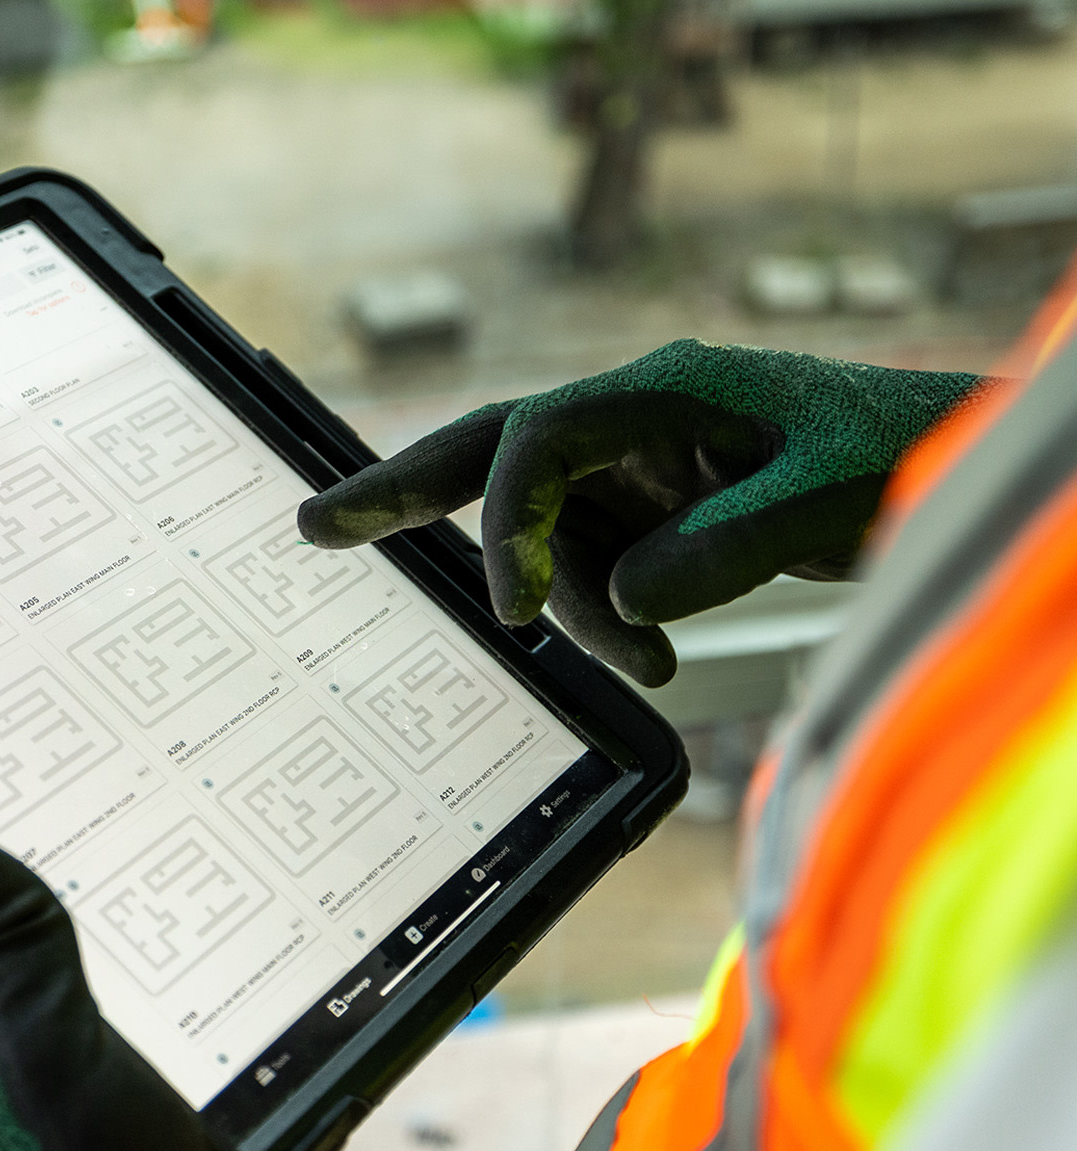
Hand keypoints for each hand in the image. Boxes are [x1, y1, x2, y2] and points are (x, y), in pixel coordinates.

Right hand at [297, 340, 985, 685]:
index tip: (516, 615)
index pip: (536, 441)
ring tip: (648, 666)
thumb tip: (625, 601)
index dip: (506, 524)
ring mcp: (632, 467)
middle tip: (315, 523)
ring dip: (576, 611)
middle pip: (488, 450)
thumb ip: (718, 548)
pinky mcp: (648, 510)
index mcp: (661, 390)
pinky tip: (651, 660)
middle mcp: (628, 420)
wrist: (930, 458)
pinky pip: (590, 568)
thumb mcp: (816, 500)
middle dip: (401, 489)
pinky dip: (605, 619)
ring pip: (548, 539)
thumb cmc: (887, 454)